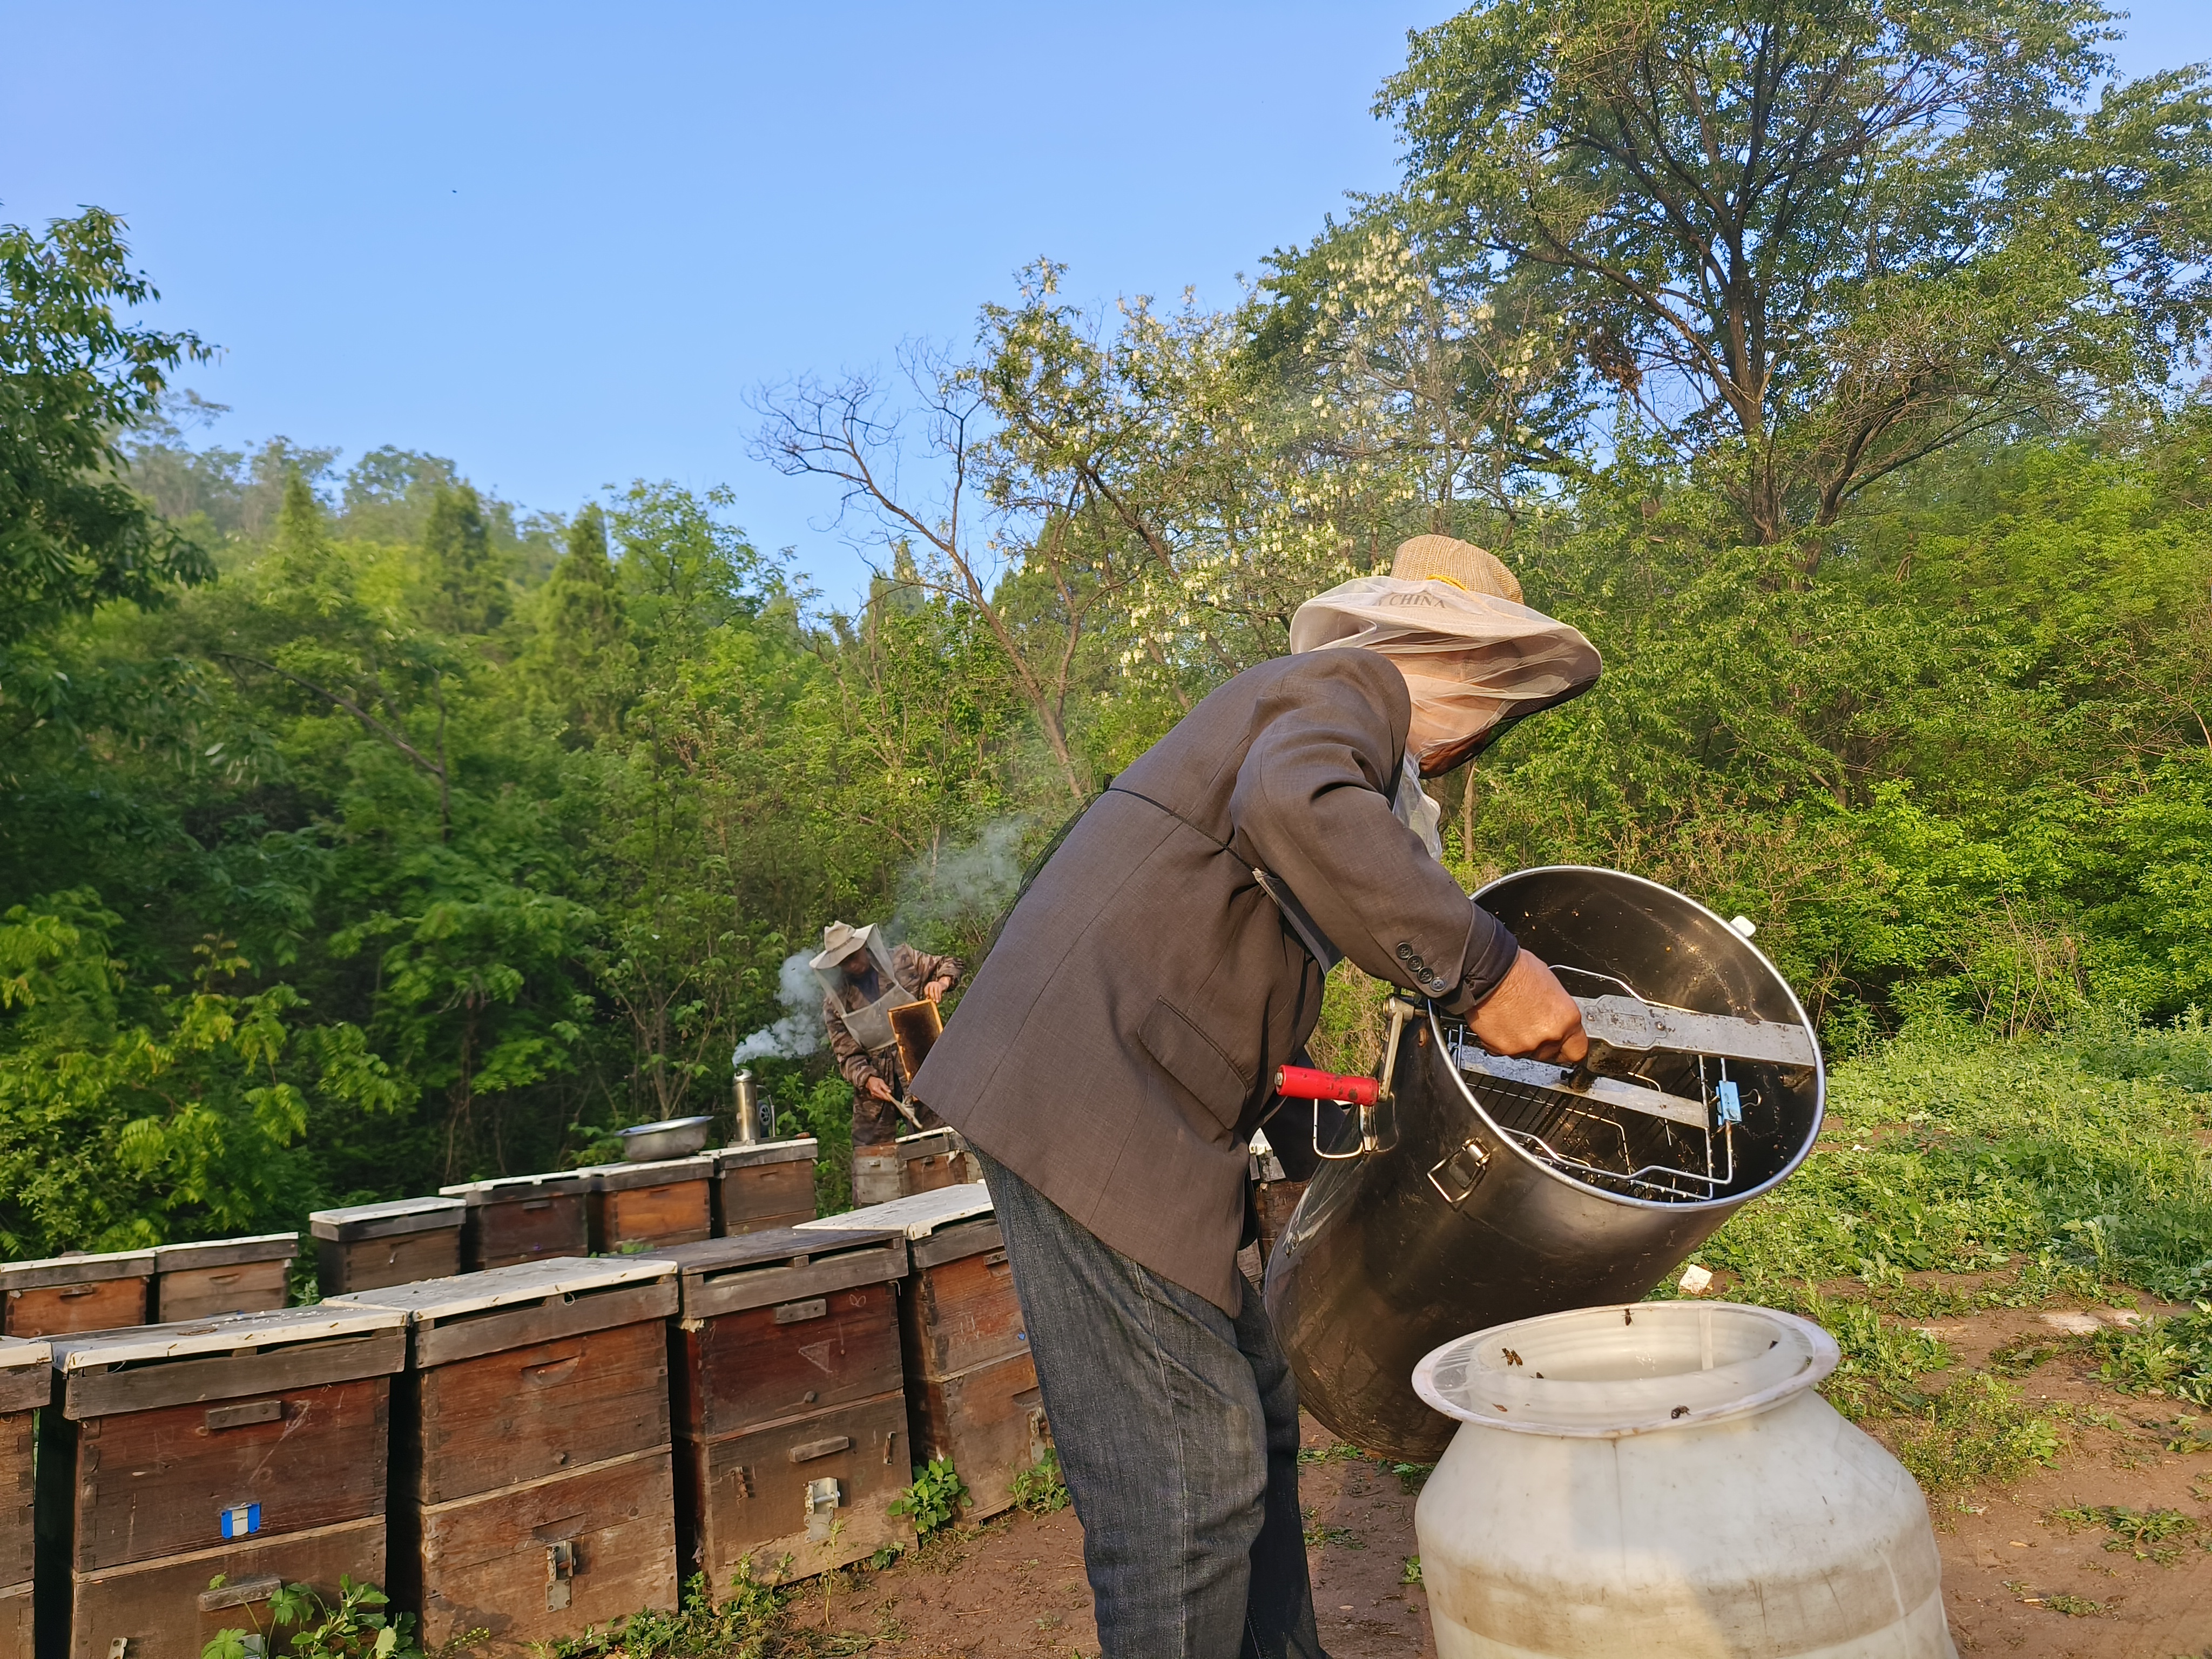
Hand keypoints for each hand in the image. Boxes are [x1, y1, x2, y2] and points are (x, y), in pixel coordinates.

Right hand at [865, 1076, 894, 1101]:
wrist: (869, 1080)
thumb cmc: (875, 1080)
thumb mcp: (881, 1082)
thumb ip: (885, 1087)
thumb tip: (889, 1091)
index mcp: (876, 1089)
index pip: (883, 1095)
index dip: (887, 1098)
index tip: (890, 1099)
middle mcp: (874, 1093)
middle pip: (881, 1097)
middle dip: (886, 1098)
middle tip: (890, 1098)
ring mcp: (873, 1095)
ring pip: (880, 1098)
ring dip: (884, 1097)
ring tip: (887, 1095)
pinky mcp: (873, 1095)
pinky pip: (878, 1097)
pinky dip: (881, 1096)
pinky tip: (883, 1094)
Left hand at [924, 980, 944, 1003]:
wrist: (942, 984)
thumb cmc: (935, 989)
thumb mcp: (932, 990)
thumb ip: (929, 994)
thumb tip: (928, 1000)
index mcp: (928, 985)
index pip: (926, 989)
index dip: (926, 993)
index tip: (927, 998)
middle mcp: (931, 984)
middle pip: (931, 991)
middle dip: (932, 996)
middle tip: (933, 1001)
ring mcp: (936, 984)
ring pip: (936, 992)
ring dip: (936, 997)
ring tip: (937, 1002)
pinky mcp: (940, 986)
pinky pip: (939, 992)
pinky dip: (939, 997)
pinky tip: (939, 1000)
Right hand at [1470, 950, 1587, 1063]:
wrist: (1489, 972)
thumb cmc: (1516, 971)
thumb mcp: (1550, 985)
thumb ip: (1556, 1010)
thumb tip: (1551, 1014)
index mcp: (1566, 1018)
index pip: (1578, 1049)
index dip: (1568, 1047)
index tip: (1563, 1045)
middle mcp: (1550, 1035)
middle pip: (1550, 1053)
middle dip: (1541, 1043)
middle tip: (1530, 1026)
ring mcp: (1526, 1045)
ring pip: (1526, 1053)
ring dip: (1520, 1041)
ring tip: (1511, 1019)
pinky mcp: (1503, 1048)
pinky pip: (1504, 1050)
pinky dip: (1500, 1040)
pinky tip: (1497, 1023)